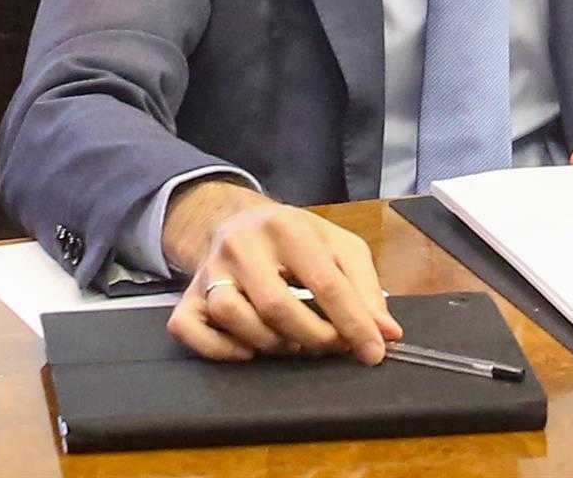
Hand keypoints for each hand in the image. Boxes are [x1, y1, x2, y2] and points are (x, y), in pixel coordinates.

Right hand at [159, 179, 401, 364]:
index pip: (323, 281)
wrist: (235, 220)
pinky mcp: (185, 296)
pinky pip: (190, 330)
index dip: (353, 322)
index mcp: (285, 226)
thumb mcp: (337, 246)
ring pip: (231, 315)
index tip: (373, 352)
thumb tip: (387, 333)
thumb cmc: (295, 239)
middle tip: (331, 347)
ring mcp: (208, 270)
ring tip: (292, 343)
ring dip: (269, 343)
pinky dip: (219, 349)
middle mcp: (241, 244)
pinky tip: (247, 350)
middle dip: (313, 337)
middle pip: (276, 304)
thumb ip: (366, 287)